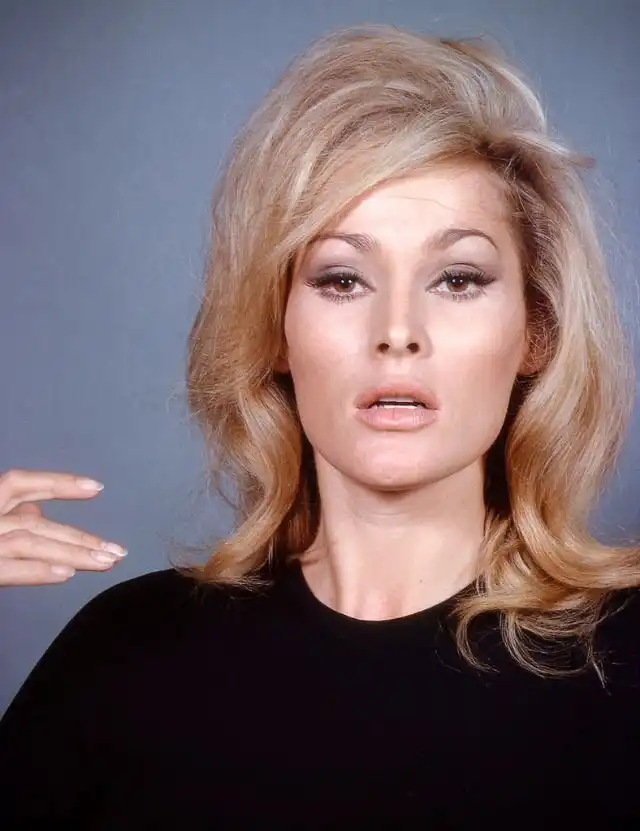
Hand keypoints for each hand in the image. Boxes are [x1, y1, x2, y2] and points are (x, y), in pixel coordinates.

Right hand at [0, 469, 126, 585]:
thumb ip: (9, 517)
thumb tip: (36, 509)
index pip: (17, 485)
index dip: (56, 484)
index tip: (96, 488)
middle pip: (34, 523)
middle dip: (78, 537)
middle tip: (116, 550)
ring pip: (29, 542)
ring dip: (71, 552)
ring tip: (105, 562)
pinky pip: (6, 568)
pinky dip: (37, 570)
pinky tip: (67, 574)